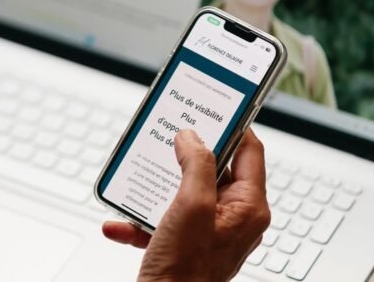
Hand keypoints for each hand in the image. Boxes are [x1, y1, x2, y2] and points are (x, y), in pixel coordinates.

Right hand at [102, 129, 270, 281]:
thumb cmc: (184, 274)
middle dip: (186, 154)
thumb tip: (192, 137)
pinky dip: (141, 217)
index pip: (250, 151)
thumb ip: (196, 165)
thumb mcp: (191, 207)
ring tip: (143, 177)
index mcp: (248, 208)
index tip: (213, 108)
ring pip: (185, 191)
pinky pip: (164, 217)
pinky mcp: (186, 242)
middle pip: (214, 168)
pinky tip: (123, 221)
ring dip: (158, 185)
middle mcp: (234, 218)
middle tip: (171, 135)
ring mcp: (209, 231)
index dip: (232, 125)